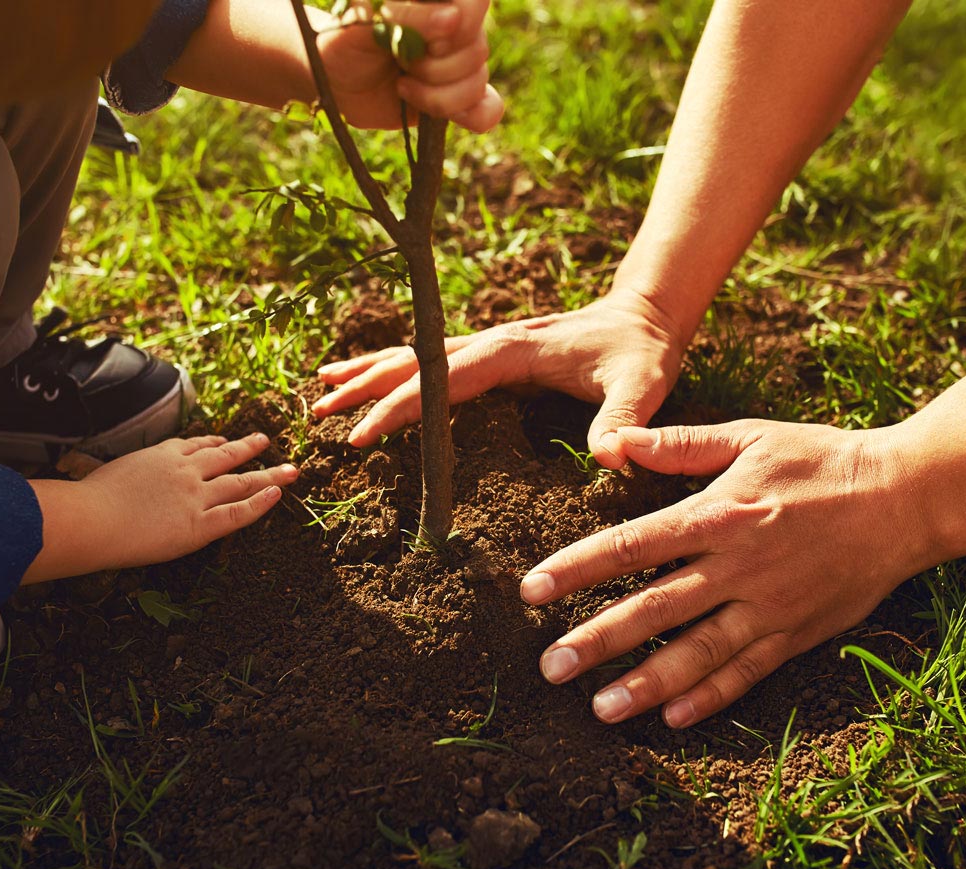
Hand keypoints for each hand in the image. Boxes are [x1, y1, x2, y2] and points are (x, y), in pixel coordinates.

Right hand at [23, 434, 297, 582]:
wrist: (91, 519)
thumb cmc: (86, 502)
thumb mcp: (105, 473)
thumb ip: (120, 475)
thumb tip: (109, 483)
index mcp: (160, 455)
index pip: (193, 445)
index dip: (213, 444)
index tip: (224, 441)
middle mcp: (184, 470)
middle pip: (225, 456)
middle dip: (248, 448)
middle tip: (265, 441)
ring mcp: (195, 496)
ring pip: (240, 481)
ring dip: (268, 474)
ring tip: (290, 470)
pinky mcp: (200, 524)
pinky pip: (238, 512)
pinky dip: (260, 503)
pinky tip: (277, 495)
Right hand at [314, 288, 688, 467]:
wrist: (646, 314)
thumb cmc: (643, 352)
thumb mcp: (642, 386)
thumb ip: (623, 421)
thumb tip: (609, 458)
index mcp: (511, 351)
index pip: (442, 380)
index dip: (400, 406)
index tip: (363, 432)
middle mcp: (490, 342)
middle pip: (413, 362)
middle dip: (365, 386)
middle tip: (319, 412)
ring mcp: (488, 344)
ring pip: (415, 355)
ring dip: (369, 372)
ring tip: (323, 388)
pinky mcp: (492, 353)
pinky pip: (431, 359)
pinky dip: (394, 367)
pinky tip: (369, 374)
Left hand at [320, 0, 503, 131]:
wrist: (336, 83)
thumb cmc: (344, 42)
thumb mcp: (363, 23)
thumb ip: (405, 17)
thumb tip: (453, 20)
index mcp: (438, 0)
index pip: (475, 4)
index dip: (455, 29)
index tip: (421, 42)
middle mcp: (456, 27)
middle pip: (477, 49)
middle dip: (433, 67)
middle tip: (398, 61)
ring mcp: (460, 63)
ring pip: (477, 82)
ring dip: (435, 95)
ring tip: (401, 85)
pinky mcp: (460, 97)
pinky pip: (489, 109)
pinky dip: (472, 116)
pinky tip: (440, 112)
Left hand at [523, 421, 943, 726]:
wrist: (906, 496)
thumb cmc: (821, 459)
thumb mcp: (749, 438)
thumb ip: (679, 446)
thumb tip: (614, 442)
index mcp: (719, 514)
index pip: (631, 544)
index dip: (577, 568)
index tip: (532, 590)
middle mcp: (738, 565)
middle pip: (654, 608)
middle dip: (597, 640)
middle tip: (550, 667)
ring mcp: (770, 605)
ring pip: (698, 653)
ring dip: (647, 684)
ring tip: (600, 709)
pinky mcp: (799, 632)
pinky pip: (748, 672)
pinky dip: (711, 697)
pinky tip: (673, 719)